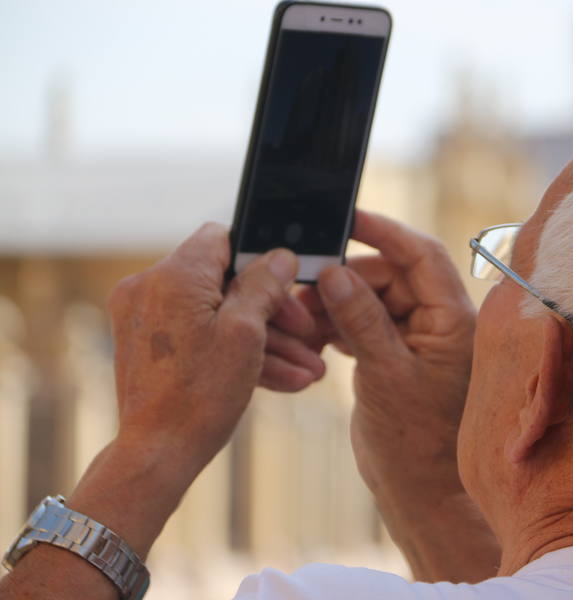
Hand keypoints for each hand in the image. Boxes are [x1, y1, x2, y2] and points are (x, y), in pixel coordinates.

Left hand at [108, 223, 324, 469]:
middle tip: (306, 336)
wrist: (159, 454)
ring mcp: (146, 318)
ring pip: (217, 314)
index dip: (260, 259)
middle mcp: (150, 288)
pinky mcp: (148, 344)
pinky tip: (281, 379)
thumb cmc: (201, 396)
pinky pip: (200, 334)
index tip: (288, 286)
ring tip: (306, 369)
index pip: (223, 239)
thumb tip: (280, 256)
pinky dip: (234, 351)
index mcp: (174, 276)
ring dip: (263, 339)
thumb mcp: (246, 333)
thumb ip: (265, 285)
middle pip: (225, 281)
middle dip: (272, 311)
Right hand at [300, 210, 498, 580]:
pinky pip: (365, 324)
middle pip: (391, 275)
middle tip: (306, 284)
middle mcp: (438, 323)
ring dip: (338, 303)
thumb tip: (336, 273)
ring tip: (301, 316)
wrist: (418, 489)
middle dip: (348, 277)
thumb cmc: (415, 439)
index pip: (422, 256)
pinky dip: (339, 324)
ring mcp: (416, 340)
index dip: (386, 232)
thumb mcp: (385, 373)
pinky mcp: (395, 357)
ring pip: (373, 300)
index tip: (348, 217)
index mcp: (452, 320)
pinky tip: (314, 333)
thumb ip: (361, 320)